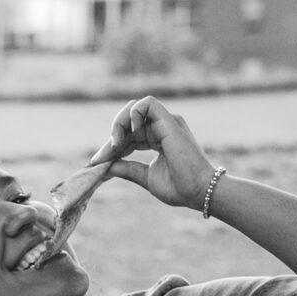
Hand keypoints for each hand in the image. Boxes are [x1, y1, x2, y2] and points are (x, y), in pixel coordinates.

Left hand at [98, 96, 216, 210]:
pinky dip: (134, 114)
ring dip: (120, 123)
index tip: (98, 162)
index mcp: (158, 139)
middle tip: (103, 156)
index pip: (129, 134)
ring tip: (117, 144)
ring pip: (135, 107)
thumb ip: (127, 169)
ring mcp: (167, 122)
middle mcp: (162, 127)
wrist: (198, 191)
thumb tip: (105, 166)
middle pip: (128, 120)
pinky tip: (132, 135)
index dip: (112, 145)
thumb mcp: (145, 177)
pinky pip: (147, 103)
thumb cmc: (179, 187)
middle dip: (112, 137)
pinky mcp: (170, 121)